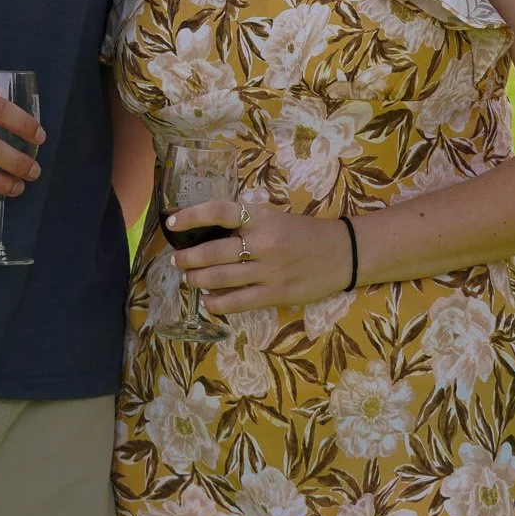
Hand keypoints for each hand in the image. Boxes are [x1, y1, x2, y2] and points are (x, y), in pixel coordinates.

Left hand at [164, 195, 352, 314]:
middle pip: (214, 251)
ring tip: (187, 279)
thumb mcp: (274, 217)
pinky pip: (238, 302)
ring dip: (197, 279)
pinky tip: (207, 301)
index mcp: (262, 217)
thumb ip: (245, 223)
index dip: (192, 216)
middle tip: (176, 260)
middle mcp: (263, 243)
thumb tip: (208, 231)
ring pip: (221, 277)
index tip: (172, 222)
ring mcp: (269, 271)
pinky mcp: (276, 294)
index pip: (220, 212)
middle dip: (188, 258)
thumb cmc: (303, 232)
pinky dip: (217, 303)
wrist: (342, 253)